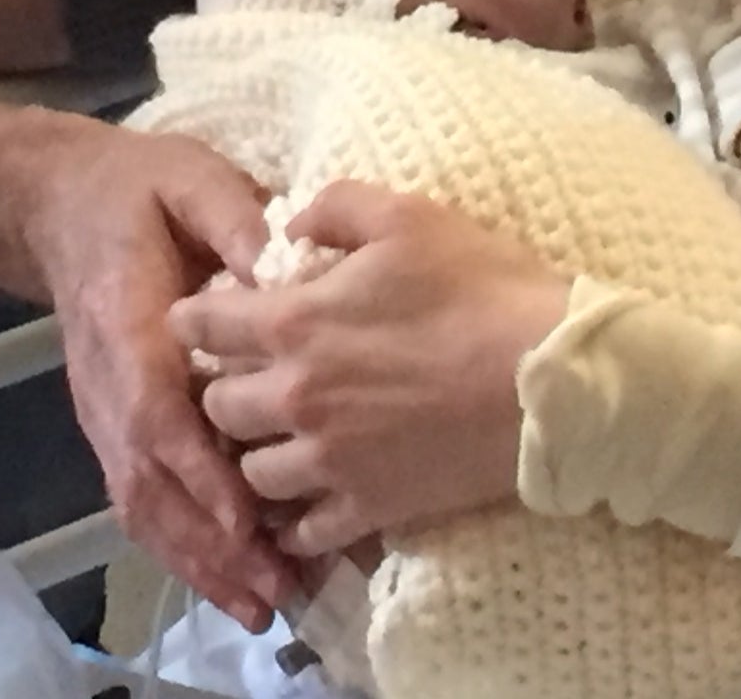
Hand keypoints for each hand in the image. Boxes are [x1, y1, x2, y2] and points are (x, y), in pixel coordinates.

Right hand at [15, 122, 288, 629]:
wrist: (60, 206)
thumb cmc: (137, 190)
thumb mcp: (190, 178)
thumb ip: (233, 216)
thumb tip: (280, 261)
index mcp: (128, 322)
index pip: (155, 411)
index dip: (200, 470)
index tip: (249, 518)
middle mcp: (108, 384)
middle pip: (148, 481)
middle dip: (210, 542)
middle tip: (276, 587)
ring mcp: (104, 414)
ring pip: (143, 504)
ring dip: (199, 561)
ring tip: (263, 603)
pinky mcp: (114, 429)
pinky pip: (142, 501)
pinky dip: (183, 549)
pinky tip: (230, 581)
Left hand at [171, 182, 569, 558]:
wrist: (550, 380)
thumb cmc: (481, 287)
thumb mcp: (407, 216)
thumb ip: (334, 208)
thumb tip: (289, 227)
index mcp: (296, 323)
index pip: (201, 327)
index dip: (190, 320)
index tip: (200, 319)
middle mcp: (297, 398)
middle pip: (215, 408)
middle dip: (220, 389)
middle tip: (244, 377)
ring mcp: (331, 461)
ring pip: (250, 474)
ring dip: (256, 453)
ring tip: (278, 438)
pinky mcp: (369, 507)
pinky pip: (303, 531)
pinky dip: (296, 520)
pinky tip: (309, 500)